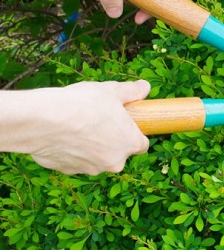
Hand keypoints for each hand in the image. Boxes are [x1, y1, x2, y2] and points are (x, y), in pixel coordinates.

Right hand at [30, 80, 150, 174]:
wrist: (43, 119)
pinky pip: (75, 160)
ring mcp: (91, 169)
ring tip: (78, 125)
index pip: (142, 145)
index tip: (125, 124)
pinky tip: (63, 134)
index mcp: (130, 144)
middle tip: (99, 120)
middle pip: (118, 152)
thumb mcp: (112, 91)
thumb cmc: (83, 104)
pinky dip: (72, 150)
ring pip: (96, 158)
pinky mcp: (68, 171)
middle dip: (111, 140)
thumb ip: (132, 91)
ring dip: (91, 146)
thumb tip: (145, 88)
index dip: (134, 133)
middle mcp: (114, 162)